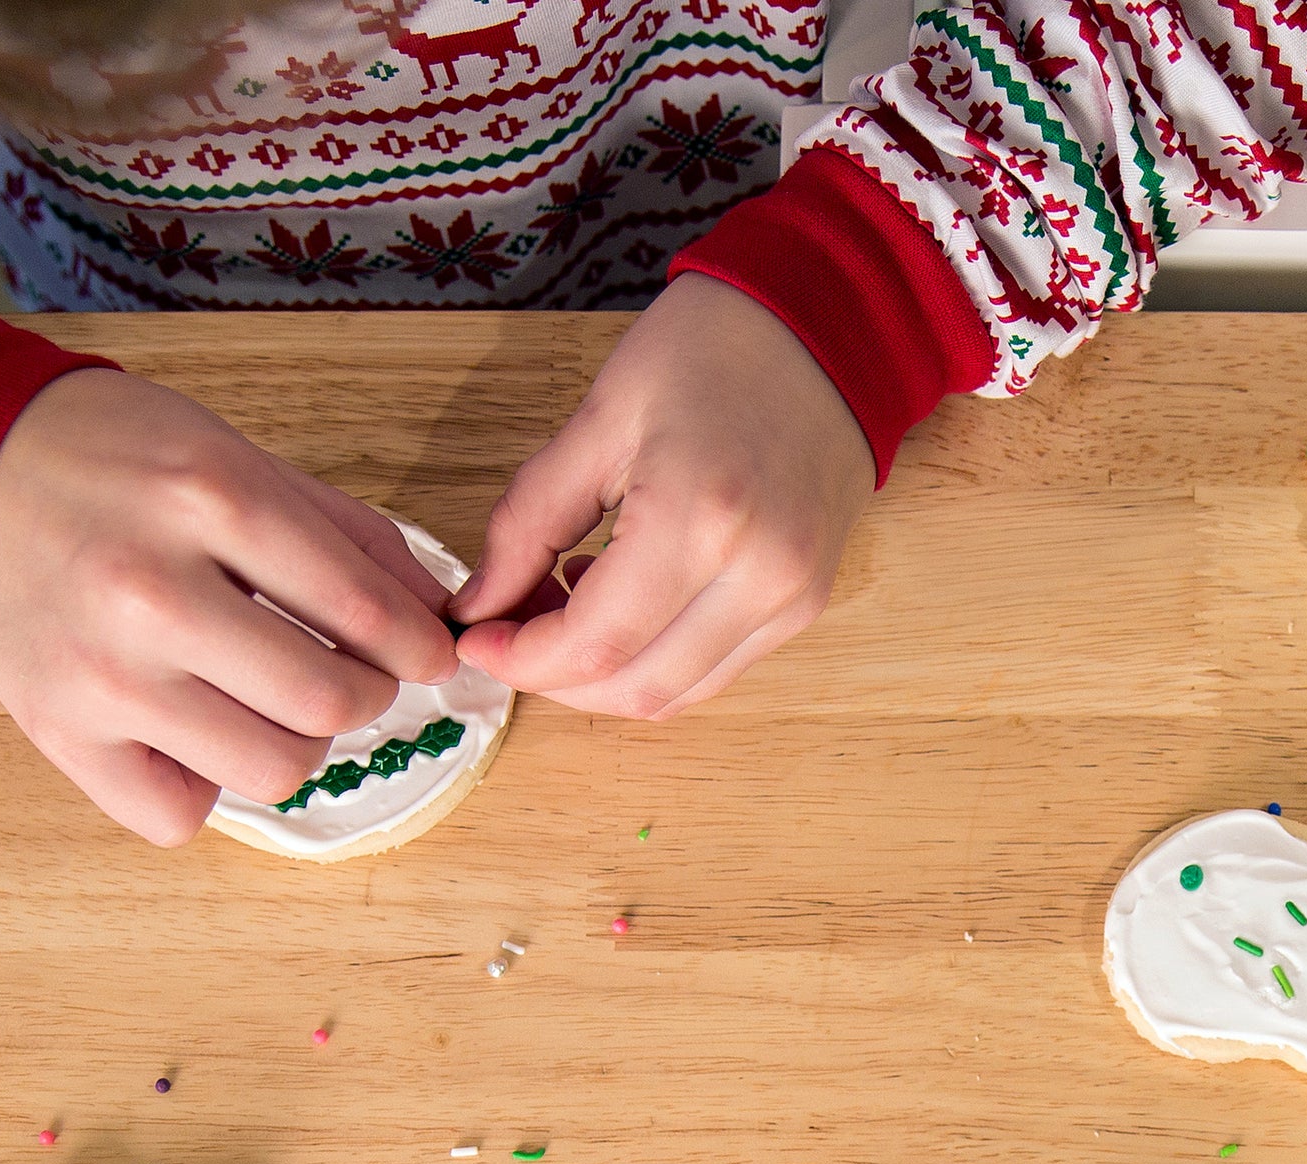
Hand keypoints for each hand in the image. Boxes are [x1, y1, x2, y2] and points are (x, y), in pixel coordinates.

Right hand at [0, 368, 455, 843]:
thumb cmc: (111, 459)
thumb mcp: (234, 456)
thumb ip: (344, 535)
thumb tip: (434, 614)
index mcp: (209, 500)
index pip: (363, 610)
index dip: (418, 645)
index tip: (425, 653)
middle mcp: (152, 593)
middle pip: (327, 702)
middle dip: (364, 693)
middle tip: (346, 673)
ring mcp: (101, 672)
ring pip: (271, 770)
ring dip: (295, 745)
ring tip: (268, 701)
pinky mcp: (57, 730)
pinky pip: (176, 814)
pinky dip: (204, 786)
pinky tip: (195, 734)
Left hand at [448, 273, 871, 716]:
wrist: (828, 326)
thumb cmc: (714, 347)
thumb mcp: (598, 419)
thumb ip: (527, 523)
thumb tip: (479, 605)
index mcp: (700, 518)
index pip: (595, 645)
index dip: (521, 660)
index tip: (478, 638)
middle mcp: (759, 576)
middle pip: (635, 689)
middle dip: (556, 678)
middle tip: (511, 630)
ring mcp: (792, 598)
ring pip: (676, 695)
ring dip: (604, 678)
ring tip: (565, 612)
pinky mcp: (806, 604)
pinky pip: (714, 670)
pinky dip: (654, 660)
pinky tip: (623, 604)